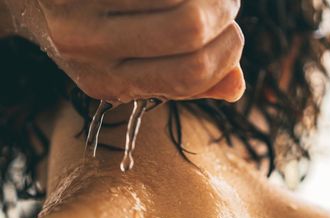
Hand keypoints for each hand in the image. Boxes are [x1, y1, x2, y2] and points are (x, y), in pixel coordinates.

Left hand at [4, 0, 244, 102]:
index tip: (234, 38)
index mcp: (107, 83)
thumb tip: (237, 86)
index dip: (227, 55)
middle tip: (229, 6)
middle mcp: (89, 49)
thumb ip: (182, 81)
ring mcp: (80, 4)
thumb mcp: (130, 68)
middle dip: (223, 15)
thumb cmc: (92, 36)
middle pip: (189, 30)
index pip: (189, 74)